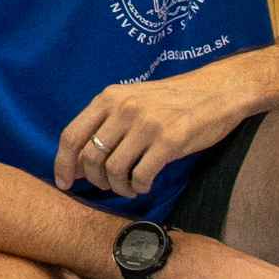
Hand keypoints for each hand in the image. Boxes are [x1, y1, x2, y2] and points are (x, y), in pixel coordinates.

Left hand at [55, 66, 248, 200]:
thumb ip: (103, 127)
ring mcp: (146, 124)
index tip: (64, 183)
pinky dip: (139, 187)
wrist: (215, 91)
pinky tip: (145, 185)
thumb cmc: (170, 101)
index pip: (71, 135)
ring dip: (119, 187)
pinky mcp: (170, 140)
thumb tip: (76, 165)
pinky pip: (141, 175)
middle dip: (95, 180)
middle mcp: (123, 109)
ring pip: (114, 170)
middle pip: (91, 157)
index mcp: (108, 98)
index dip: (63, 163)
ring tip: (129, 188)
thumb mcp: (130, 102)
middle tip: (107, 186)